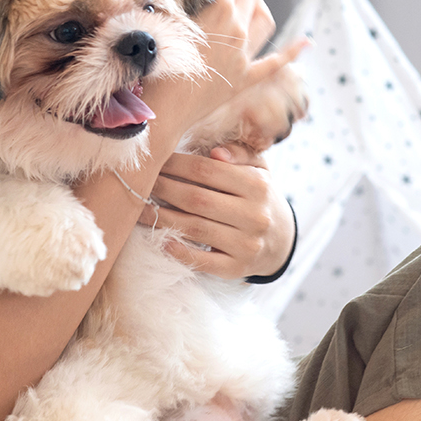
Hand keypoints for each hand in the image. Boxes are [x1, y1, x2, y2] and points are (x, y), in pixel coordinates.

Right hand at [145, 0, 286, 131]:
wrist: (160, 117)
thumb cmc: (150, 70)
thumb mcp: (153, 22)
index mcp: (219, 11)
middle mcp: (239, 30)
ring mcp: (245, 56)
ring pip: (265, 16)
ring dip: (255, 2)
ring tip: (239, 0)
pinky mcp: (245, 80)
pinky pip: (276, 62)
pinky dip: (292, 50)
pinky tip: (305, 42)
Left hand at [147, 143, 294, 279]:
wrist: (280, 240)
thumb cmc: (259, 198)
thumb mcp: (259, 169)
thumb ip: (240, 154)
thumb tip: (216, 152)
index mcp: (258, 185)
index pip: (208, 170)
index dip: (176, 164)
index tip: (156, 160)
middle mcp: (254, 215)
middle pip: (196, 199)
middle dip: (163, 188)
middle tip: (141, 182)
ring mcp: (246, 244)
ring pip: (194, 228)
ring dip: (161, 217)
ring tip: (140, 208)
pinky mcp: (236, 268)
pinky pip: (202, 261)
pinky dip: (179, 250)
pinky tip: (160, 239)